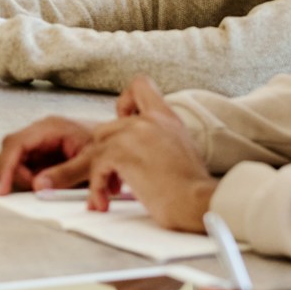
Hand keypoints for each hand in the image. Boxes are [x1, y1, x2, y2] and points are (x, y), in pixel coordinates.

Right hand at [0, 115, 100, 193]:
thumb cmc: (109, 145)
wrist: (122, 141)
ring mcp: (41, 141)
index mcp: (50, 127)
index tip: (3, 188)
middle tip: (34, 192)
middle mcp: (41, 132)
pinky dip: (33, 179)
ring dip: (25, 178)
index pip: (16, 144)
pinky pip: (28, 166)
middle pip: (10, 152)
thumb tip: (37, 186)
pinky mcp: (44, 152)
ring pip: (16, 160)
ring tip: (48, 188)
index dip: (7, 167)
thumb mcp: (89, 162)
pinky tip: (49, 186)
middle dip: (15, 175)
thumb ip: (63, 174)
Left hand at [31, 78, 217, 228]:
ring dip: (88, 173)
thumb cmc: (194, 189)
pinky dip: (94, 186)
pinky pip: (94, 166)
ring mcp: (135, 134)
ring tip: (93, 194)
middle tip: (110, 181)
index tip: (126, 123)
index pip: (139, 85)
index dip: (126, 102)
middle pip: (106, 127)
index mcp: (166, 117)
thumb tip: (138, 152)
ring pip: (94, 147)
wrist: (202, 204)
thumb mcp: (180, 151)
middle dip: (102, 154)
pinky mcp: (122, 153)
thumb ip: (158, 140)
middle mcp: (149, 120)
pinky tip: (101, 201)